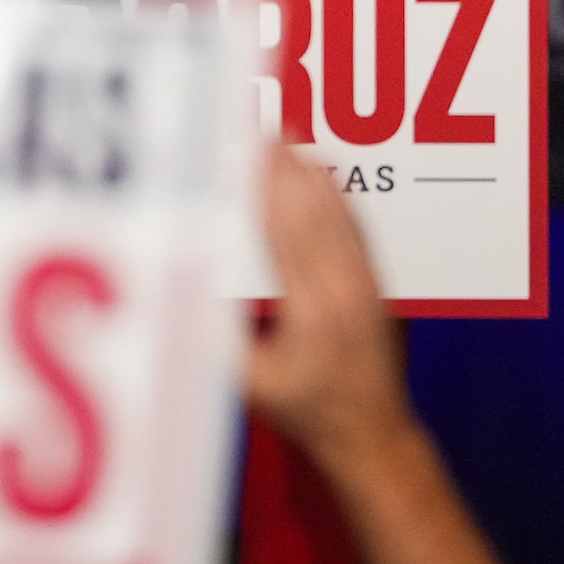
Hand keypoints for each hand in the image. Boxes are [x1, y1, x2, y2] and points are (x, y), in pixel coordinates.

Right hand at [244, 145, 411, 476]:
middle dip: (283, 165)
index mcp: (310, 311)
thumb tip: (186, 283)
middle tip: (258, 126)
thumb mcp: (250, 383)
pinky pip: (355, 225)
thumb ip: (220, 333)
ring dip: (308, 170)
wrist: (374, 436)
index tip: (246, 151)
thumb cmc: (306, 413)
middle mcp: (343, 288)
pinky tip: (319, 171)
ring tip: (284, 135)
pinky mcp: (378, 283)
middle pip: (310, 209)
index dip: (263, 186)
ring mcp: (366, 283)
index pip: (283, 230)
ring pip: (337, 211)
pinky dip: (335, 192)